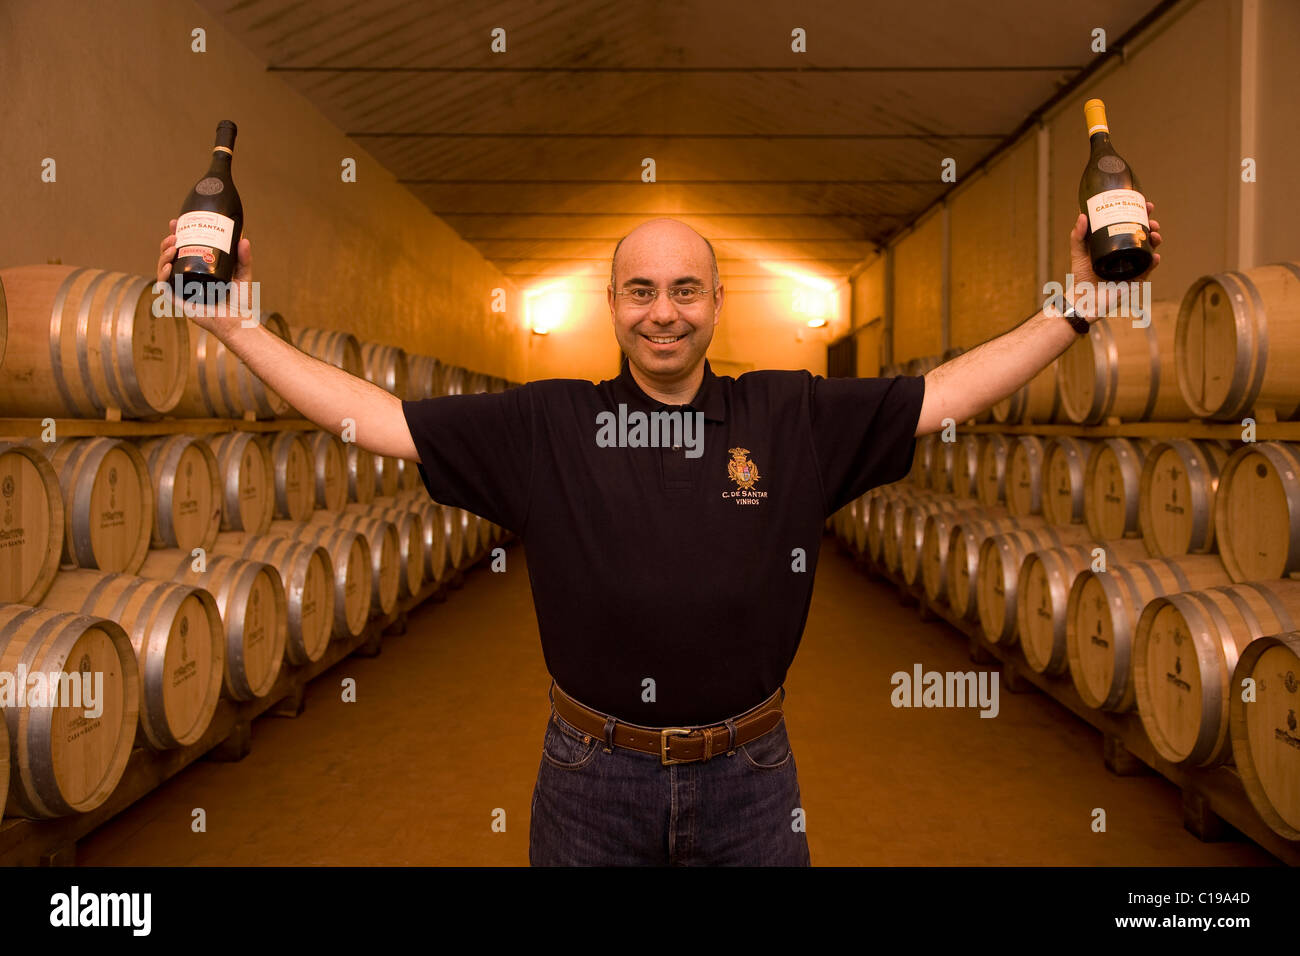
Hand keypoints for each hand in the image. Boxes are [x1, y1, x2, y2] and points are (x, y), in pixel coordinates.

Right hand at [156, 219, 253, 334]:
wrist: (238, 322)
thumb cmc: (240, 303)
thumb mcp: (242, 275)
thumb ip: (244, 258)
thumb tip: (244, 238)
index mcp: (198, 272)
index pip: (182, 250)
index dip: (175, 236)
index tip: (175, 223)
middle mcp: (187, 280)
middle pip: (169, 258)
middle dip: (166, 244)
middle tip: (174, 236)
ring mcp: (182, 291)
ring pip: (163, 270)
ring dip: (163, 256)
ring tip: (172, 247)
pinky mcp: (179, 302)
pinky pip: (165, 288)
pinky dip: (163, 276)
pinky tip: (169, 266)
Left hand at [1067, 201, 1161, 319]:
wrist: (1082, 301)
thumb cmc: (1080, 278)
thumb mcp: (1078, 253)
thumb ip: (1078, 235)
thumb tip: (1082, 215)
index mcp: (1116, 245)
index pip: (1131, 226)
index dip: (1140, 215)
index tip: (1146, 204)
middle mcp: (1126, 254)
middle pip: (1144, 236)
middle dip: (1152, 225)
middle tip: (1152, 220)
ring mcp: (1132, 267)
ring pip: (1150, 251)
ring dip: (1155, 241)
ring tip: (1154, 235)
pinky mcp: (1135, 281)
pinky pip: (1148, 270)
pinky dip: (1153, 262)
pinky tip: (1155, 256)